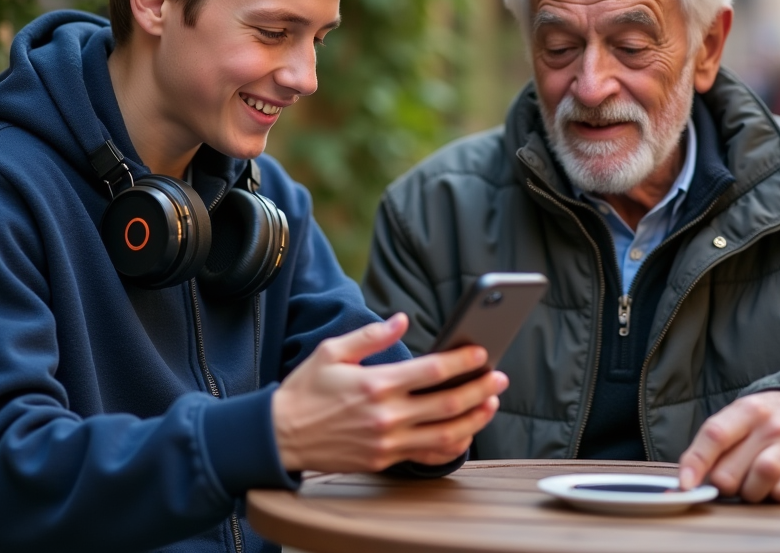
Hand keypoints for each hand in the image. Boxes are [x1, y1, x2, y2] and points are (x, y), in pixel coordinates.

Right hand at [272, 313, 507, 472]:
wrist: (280, 435)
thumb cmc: (305, 390)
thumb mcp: (332, 352)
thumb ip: (371, 335)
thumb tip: (402, 319)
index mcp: (376, 383)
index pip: (432, 371)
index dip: (462, 361)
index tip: (481, 354)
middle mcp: (386, 415)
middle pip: (448, 403)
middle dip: (479, 389)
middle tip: (499, 378)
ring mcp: (387, 441)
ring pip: (444, 434)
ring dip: (474, 419)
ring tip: (490, 404)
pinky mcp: (384, 460)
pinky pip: (427, 456)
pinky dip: (451, 447)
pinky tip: (465, 434)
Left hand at [678, 390, 779, 502]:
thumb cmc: (762, 422)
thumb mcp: (737, 418)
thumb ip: (712, 443)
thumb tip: (686, 480)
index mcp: (747, 410)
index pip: (715, 436)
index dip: (696, 462)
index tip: (685, 484)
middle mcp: (772, 427)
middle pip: (730, 472)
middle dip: (722, 484)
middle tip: (727, 478)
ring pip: (757, 487)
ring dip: (747, 493)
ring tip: (750, 482)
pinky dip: (772, 496)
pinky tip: (773, 483)